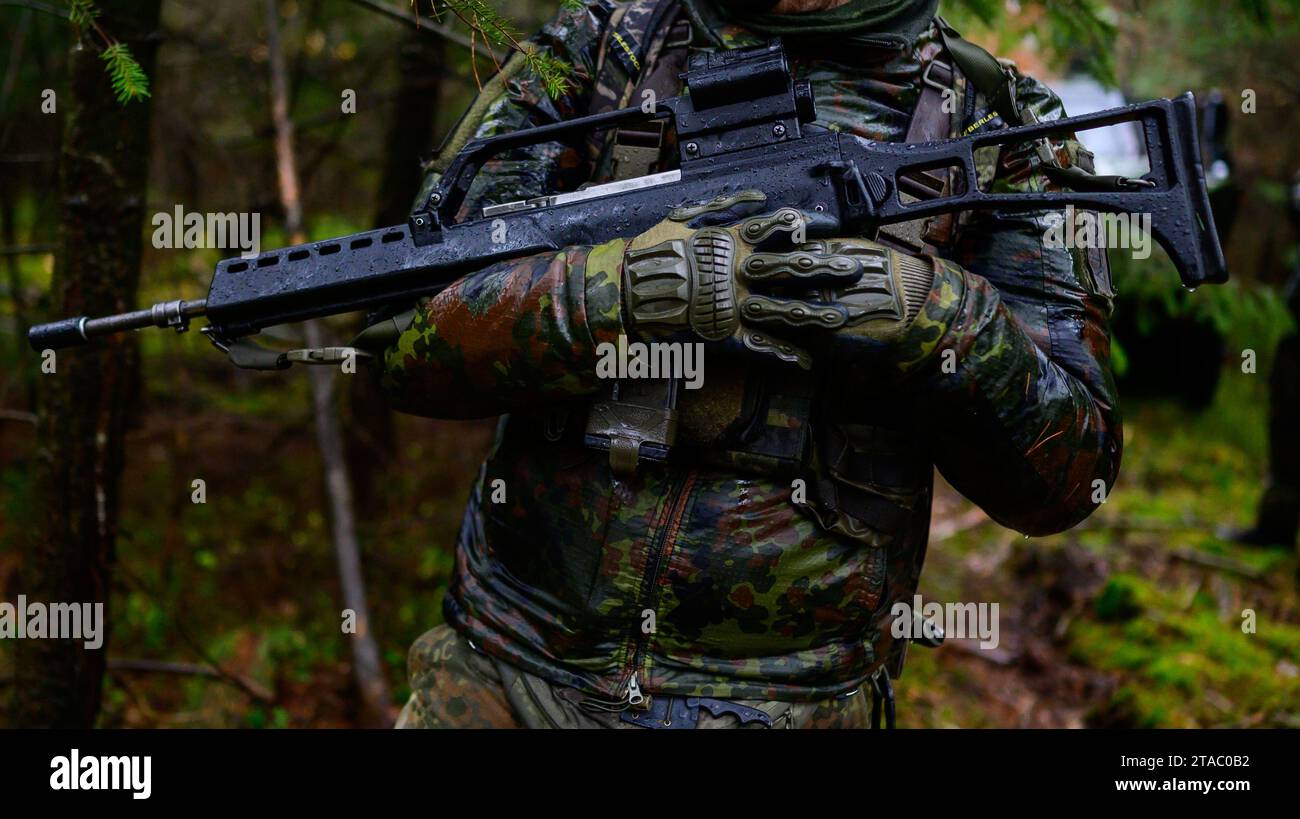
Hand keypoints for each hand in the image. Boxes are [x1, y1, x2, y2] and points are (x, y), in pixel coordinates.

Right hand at [622, 191, 935, 368]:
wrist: (623, 290)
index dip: (806, 227)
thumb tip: (759, 199)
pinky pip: (758, 346)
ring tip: (842, 319)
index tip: (830, 226)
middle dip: (824, 268)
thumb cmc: (652, 251)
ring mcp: (733, 305)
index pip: (776, 228)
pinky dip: (782, 355)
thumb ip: (724, 206)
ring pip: (782, 309)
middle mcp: (738, 272)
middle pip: (790, 268)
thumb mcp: (684, 216)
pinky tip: (805, 362)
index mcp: (730, 241)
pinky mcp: (723, 334)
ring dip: (814, 314)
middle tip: (854, 267)